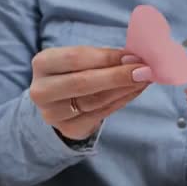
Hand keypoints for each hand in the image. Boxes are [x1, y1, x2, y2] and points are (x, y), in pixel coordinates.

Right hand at [30, 46, 151, 139]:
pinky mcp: (68, 129)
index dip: (106, 58)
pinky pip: (101, 114)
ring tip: (144, 79)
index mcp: (42, 64)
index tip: (133, 56)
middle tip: (144, 71)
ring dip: (124, 89)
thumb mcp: (81, 59)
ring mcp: (53, 114)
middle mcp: (42, 90)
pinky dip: (121, 101)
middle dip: (117, 76)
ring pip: (95, 101)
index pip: (76, 58)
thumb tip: (133, 57)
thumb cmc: (73, 72)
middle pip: (83, 83)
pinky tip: (134, 91)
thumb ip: (103, 57)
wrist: (58, 101)